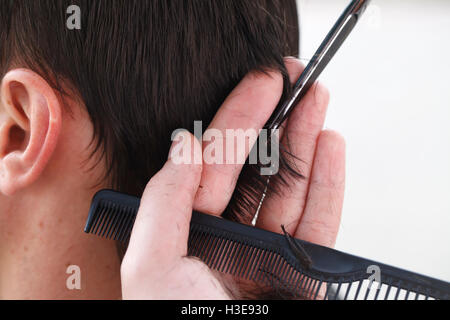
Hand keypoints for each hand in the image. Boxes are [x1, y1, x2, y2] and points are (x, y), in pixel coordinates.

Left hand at [120, 58, 345, 299]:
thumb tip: (185, 146)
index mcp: (192, 230)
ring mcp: (268, 251)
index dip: (237, 118)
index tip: (259, 83)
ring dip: (305, 142)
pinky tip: (330, 148)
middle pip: (257, 167)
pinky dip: (328, 183)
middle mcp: (230, 235)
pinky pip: (318, 220)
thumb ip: (163, 201)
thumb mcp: (151, 264)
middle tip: (294, 80)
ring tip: (317, 102)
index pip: (216, 162)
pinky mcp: (302, 270)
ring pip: (290, 186)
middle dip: (277, 121)